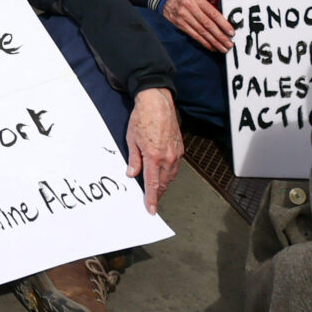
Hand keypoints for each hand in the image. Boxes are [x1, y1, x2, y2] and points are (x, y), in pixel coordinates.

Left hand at [125, 88, 182, 208]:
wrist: (157, 102)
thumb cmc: (142, 117)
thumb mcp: (131, 139)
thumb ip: (133, 159)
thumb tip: (132, 173)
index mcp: (153, 156)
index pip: (152, 184)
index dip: (152, 199)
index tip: (151, 209)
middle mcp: (167, 157)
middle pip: (163, 182)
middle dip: (157, 193)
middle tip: (151, 200)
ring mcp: (175, 153)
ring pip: (171, 176)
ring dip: (164, 183)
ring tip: (156, 188)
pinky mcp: (180, 148)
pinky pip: (175, 166)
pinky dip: (169, 173)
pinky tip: (163, 173)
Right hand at [162, 0, 236, 53]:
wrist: (166, 0)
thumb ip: (208, 8)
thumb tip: (223, 23)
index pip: (212, 13)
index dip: (223, 24)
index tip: (231, 32)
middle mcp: (190, 7)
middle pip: (208, 24)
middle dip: (220, 36)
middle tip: (229, 44)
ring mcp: (184, 16)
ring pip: (201, 32)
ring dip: (213, 42)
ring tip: (222, 48)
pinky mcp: (180, 24)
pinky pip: (194, 35)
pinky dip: (204, 42)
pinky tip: (211, 47)